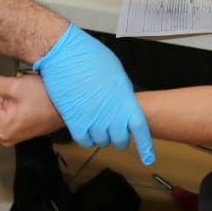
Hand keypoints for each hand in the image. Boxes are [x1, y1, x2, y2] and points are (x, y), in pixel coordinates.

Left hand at [0, 74, 65, 146]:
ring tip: (32, 101)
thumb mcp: (16, 85)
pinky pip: (15, 110)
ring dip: (17, 100)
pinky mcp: (24, 129)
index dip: (4, 93)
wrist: (70, 104)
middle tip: (27, 98)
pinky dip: (23, 105)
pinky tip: (34, 105)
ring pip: (6, 105)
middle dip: (10, 97)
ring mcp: (16, 135)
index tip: (20, 95)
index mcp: (2, 130)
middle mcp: (6, 137)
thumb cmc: (46, 98)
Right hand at [32, 23, 154, 163]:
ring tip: (97, 124)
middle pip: (120, 140)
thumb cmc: (89, 57)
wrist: (64, 54)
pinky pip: (84, 140)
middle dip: (119, 139)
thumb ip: (122, 93)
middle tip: (115, 132)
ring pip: (102, 141)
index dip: (145, 145)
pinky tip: (86, 129)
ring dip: (101, 137)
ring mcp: (92, 119)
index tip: (148, 156)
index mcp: (124, 99)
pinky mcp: (74, 121)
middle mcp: (110, 113)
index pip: (140, 128)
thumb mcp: (116, 73)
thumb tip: (123, 103)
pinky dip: (86, 138)